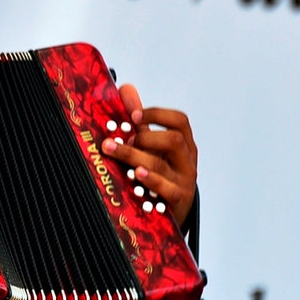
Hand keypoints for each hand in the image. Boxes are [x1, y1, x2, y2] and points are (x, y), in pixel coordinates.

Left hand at [101, 83, 197, 229]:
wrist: (175, 210)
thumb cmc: (163, 174)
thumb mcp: (153, 146)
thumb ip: (140, 120)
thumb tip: (126, 89)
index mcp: (184, 144)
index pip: (180, 121)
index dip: (157, 115)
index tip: (133, 116)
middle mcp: (187, 161)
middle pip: (174, 140)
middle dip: (144, 136)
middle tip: (122, 139)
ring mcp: (183, 181)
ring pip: (162, 164)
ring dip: (133, 155)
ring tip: (113, 149)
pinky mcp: (177, 200)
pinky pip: (166, 189)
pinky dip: (150, 181)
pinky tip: (136, 175)